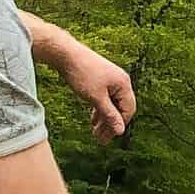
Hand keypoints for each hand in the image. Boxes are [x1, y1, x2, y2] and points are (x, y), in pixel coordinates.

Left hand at [28, 19, 136, 140]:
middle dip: (111, 124)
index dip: (118, 125)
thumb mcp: (96, 98)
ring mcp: (110, 80)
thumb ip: (109, 115)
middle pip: (121, 108)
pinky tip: (92, 120)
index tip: (107, 137)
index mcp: (123, 84)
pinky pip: (105, 98)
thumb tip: (121, 131)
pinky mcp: (101, 79)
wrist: (66, 54)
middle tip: (101, 140)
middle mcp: (120, 81)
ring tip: (95, 133)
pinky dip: (100, 110)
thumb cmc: (82, 73)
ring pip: (112, 104)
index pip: (128, 110)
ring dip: (104, 119)